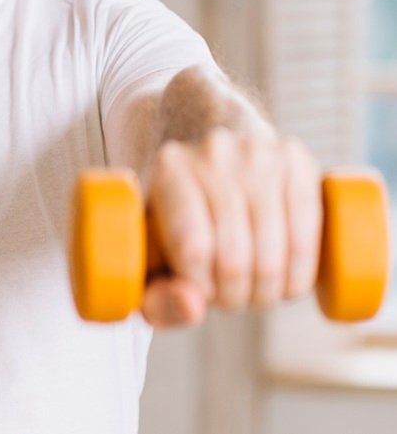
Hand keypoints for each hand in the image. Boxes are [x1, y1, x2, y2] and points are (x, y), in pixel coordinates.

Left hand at [141, 128, 322, 326]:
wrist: (215, 163)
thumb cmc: (179, 224)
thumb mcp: (153, 262)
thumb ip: (157, 298)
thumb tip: (193, 306)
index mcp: (168, 170)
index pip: (192, 246)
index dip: (203, 286)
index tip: (202, 292)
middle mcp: (212, 152)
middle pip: (233, 254)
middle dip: (236, 295)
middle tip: (231, 299)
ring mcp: (258, 152)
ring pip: (272, 249)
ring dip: (268, 291)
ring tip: (256, 294)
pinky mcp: (296, 160)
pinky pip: (307, 232)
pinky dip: (300, 273)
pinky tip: (288, 285)